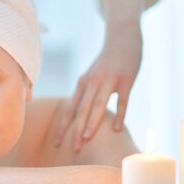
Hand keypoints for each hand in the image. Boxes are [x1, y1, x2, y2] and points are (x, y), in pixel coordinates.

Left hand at [56, 19, 141, 149]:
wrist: (122, 35)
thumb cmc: (107, 60)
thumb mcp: (93, 75)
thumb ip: (87, 93)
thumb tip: (81, 115)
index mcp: (83, 83)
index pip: (70, 109)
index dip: (63, 126)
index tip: (57, 143)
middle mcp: (92, 82)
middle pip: (82, 110)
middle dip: (75, 129)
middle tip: (72, 148)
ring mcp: (109, 80)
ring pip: (98, 105)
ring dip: (91, 122)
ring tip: (86, 139)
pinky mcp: (126, 79)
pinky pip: (123, 101)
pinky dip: (119, 115)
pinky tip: (117, 128)